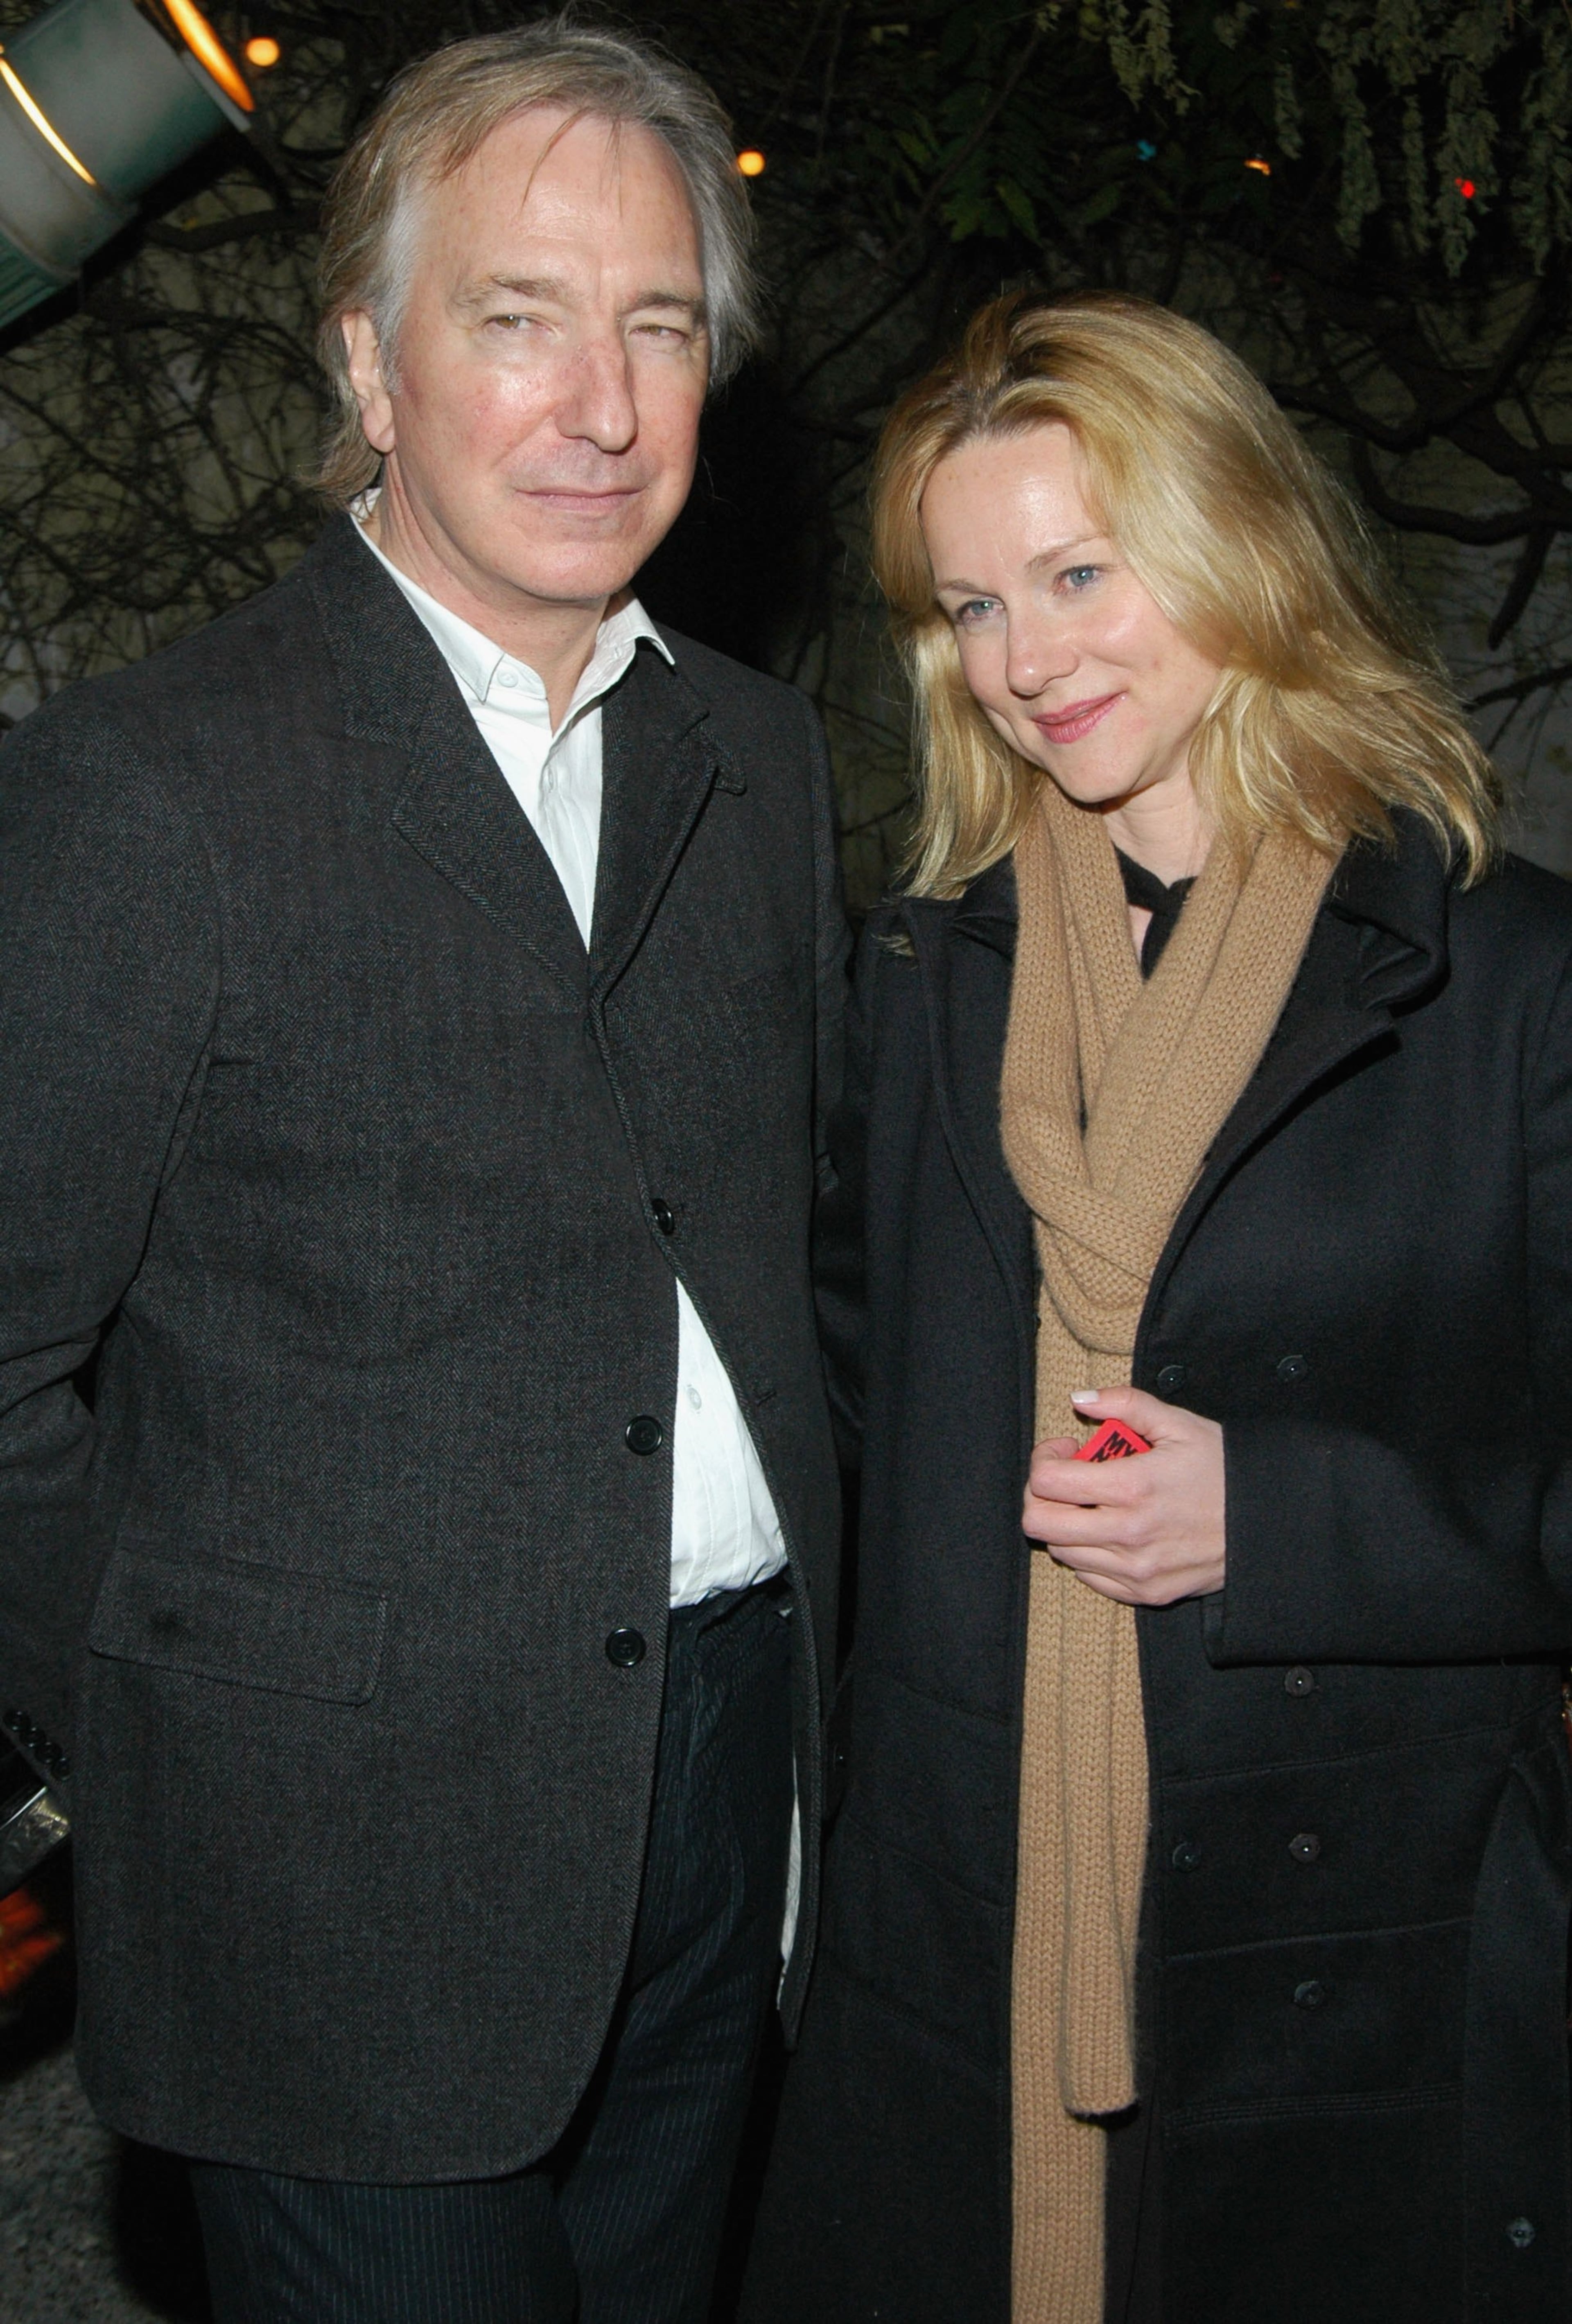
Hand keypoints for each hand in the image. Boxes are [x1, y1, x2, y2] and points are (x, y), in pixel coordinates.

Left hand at [1021, 1385, 1225, 1605]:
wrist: (1269, 1523)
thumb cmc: (1223, 1469)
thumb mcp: (1179, 1424)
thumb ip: (1125, 1404)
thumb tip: (1080, 1399)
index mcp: (1133, 1486)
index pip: (1045, 1481)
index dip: (1045, 1459)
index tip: (1067, 1450)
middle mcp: (1128, 1534)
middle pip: (1039, 1523)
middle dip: (1042, 1494)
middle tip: (1069, 1477)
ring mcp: (1136, 1569)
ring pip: (1061, 1550)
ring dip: (1067, 1523)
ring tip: (1097, 1501)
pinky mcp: (1146, 1593)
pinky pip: (1089, 1576)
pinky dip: (1089, 1552)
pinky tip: (1113, 1529)